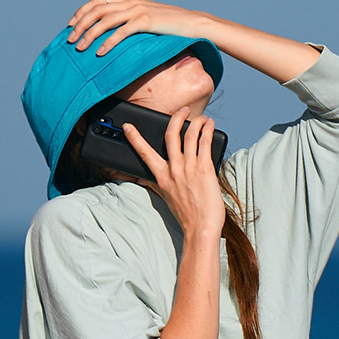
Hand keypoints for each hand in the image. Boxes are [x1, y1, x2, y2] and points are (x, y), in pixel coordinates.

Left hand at [68, 0, 209, 56]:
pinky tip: (101, 53)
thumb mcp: (146, 16)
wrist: (191, 23)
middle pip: (97, 10)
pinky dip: (108, 42)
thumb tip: (112, 28)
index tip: (71, 25)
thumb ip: (130, 17)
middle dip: (80, 24)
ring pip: (105, 21)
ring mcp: (138, 10)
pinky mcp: (146, 21)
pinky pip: (122, 32)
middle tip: (70, 39)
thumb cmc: (169, 25)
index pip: (97, 1)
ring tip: (80, 47)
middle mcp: (131, 2)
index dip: (81, 12)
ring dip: (89, 34)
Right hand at [124, 107, 223, 238]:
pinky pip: (205, 142)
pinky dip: (207, 130)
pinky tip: (209, 126)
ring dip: (196, 121)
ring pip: (190, 134)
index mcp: (161, 177)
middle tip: (183, 110)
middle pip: (171, 134)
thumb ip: (156, 183)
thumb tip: (144, 178)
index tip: (128, 127)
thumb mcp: (165, 197)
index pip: (145, 152)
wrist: (201, 227)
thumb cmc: (186, 215)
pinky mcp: (205, 168)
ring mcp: (189, 167)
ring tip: (201, 118)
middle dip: (177, 117)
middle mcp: (174, 169)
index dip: (135, 138)